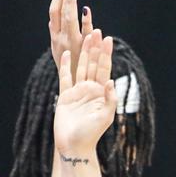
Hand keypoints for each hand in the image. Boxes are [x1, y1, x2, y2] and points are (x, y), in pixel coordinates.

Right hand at [48, 0, 91, 73]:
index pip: (54, 13)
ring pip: (69, 18)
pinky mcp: (83, 49)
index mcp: (55, 37)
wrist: (74, 89)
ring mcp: (71, 43)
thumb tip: (56, 19)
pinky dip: (84, 21)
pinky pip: (84, 33)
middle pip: (61, 12)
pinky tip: (86, 10)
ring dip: (71, 1)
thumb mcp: (60, 50)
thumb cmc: (70, 68)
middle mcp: (61, 38)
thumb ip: (59, 34)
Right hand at [53, 30, 115, 154]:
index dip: (106, 54)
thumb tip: (110, 81)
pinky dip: (64, 65)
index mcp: (101, 92)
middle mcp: (90, 89)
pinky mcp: (64, 96)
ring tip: (85, 37)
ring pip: (80, 67)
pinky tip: (65, 54)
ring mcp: (77, 92)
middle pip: (93, 64)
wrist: (74, 146)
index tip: (109, 39)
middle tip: (97, 30)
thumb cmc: (91, 134)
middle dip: (95, 48)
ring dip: (83, 53)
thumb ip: (109, 99)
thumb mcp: (105, 116)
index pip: (105, 69)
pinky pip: (64, 77)